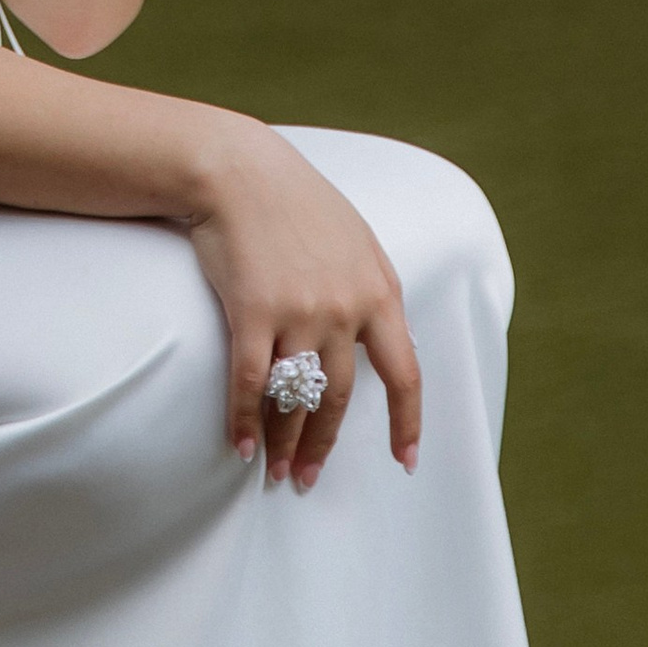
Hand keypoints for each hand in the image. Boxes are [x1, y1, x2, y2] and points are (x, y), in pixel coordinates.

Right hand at [184, 125, 421, 491]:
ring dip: (285, 441)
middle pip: (341, 397)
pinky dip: (245, 420)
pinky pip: (252, 383)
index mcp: (379, 291)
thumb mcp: (356, 240)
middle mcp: (345, 308)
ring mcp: (300, 312)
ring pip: (297, 398)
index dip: (407, 423)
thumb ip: (374, 289)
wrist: (239, 170)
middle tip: (307, 477)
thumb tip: (390, 339)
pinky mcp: (253, 312)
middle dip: (324, 444)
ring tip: (274, 470)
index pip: (405, 374)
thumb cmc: (295, 201)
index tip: (405, 462)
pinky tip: (240, 446)